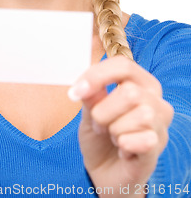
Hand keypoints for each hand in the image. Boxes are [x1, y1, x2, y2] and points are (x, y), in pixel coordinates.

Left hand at [68, 56, 173, 195]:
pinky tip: (124, 151)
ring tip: (113, 137)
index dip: (97, 75)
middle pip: (131, 92)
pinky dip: (124, 146)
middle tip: (99, 125)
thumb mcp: (89, 111)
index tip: (76, 91)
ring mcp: (160, 124)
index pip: (123, 65)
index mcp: (139, 83)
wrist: (104, 172)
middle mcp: (155, 100)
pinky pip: (142, 140)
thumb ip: (90, 95)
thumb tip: (84, 85)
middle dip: (104, 111)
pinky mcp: (158, 147)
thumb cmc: (100, 136)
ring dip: (114, 130)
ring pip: (139, 115)